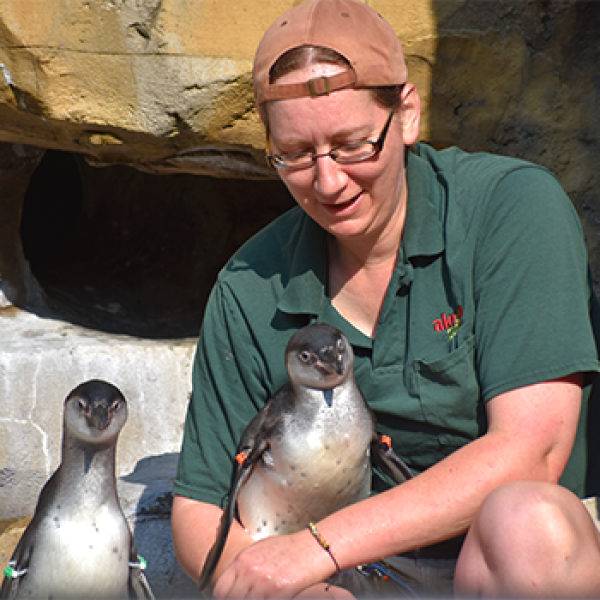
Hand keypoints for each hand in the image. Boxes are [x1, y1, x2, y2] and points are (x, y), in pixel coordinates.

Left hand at [212, 530, 341, 598]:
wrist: (315, 547)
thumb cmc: (290, 548)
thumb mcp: (262, 550)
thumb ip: (246, 565)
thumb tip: (235, 582)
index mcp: (243, 559)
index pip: (220, 589)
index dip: (225, 597)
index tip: (232, 598)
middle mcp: (250, 571)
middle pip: (232, 599)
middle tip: (251, 597)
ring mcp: (264, 582)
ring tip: (263, 597)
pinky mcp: (279, 591)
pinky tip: (274, 598)